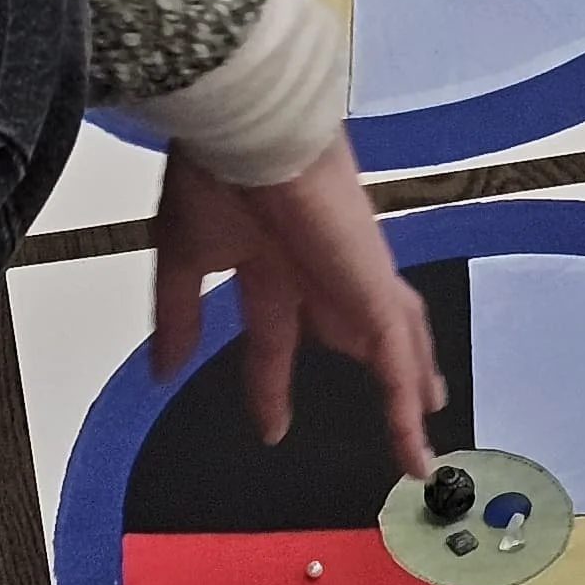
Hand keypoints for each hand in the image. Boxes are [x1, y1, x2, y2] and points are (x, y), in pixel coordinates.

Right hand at [152, 138, 445, 482]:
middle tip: (397, 409)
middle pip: (357, 334)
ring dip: (409, 387)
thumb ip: (179, 318)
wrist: (250, 137)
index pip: (276, 336)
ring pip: (395, 343)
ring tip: (422, 428)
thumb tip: (161, 372)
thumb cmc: (213, 179)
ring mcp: (353, 281)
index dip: (270, 382)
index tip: (271, 425)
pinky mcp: (374, 291)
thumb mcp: (185, 259)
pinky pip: (399, 358)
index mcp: (271, 264)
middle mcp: (320, 273)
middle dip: (376, 370)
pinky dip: (407, 404)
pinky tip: (414, 447)